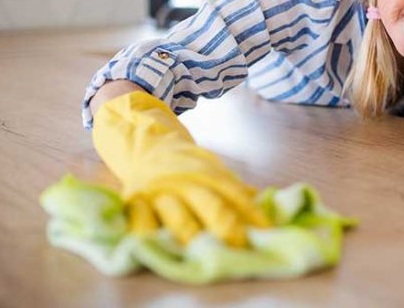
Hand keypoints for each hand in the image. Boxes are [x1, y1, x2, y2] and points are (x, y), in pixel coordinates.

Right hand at [92, 91, 270, 246]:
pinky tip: (159, 248)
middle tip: (239, 246)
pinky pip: (140, 220)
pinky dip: (149, 235)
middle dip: (226, 227)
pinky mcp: (135, 201)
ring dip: (192, 236)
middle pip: (210, 205)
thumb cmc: (187, 167)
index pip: (235, 194)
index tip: (265, 233)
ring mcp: (160, 192)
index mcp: (209, 174)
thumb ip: (235, 190)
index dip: (252, 214)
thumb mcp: (213, 170)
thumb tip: (268, 204)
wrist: (148, 147)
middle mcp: (186, 182)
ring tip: (203, 256)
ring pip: (178, 216)